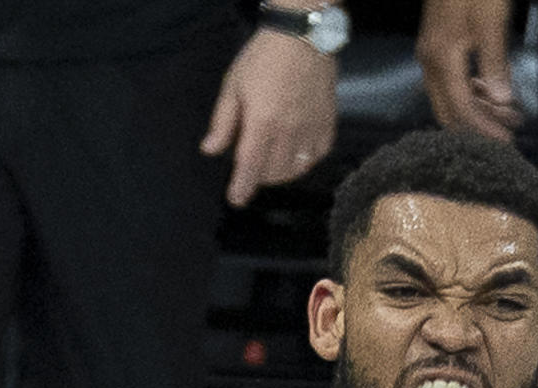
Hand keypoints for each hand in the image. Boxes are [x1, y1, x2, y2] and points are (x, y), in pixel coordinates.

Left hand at [201, 28, 335, 208]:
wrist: (302, 38)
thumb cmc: (263, 58)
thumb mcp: (234, 85)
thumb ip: (223, 121)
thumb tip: (210, 150)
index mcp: (262, 123)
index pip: (249, 167)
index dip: (241, 188)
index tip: (236, 200)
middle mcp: (288, 133)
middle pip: (273, 173)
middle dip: (260, 175)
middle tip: (253, 162)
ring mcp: (310, 132)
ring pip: (295, 170)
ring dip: (281, 172)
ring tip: (272, 159)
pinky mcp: (327, 127)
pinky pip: (316, 158)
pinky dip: (304, 161)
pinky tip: (295, 151)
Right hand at [416, 0, 520, 141]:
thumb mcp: (491, 21)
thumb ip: (494, 63)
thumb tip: (501, 101)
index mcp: (441, 59)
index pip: (461, 110)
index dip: (483, 130)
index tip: (506, 142)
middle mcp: (430, 61)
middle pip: (449, 110)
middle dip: (478, 126)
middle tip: (507, 133)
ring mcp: (431, 51)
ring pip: (449, 97)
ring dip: (476, 109)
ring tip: (505, 113)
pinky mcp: (438, 42)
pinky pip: (450, 80)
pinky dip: (470, 91)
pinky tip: (489, 90)